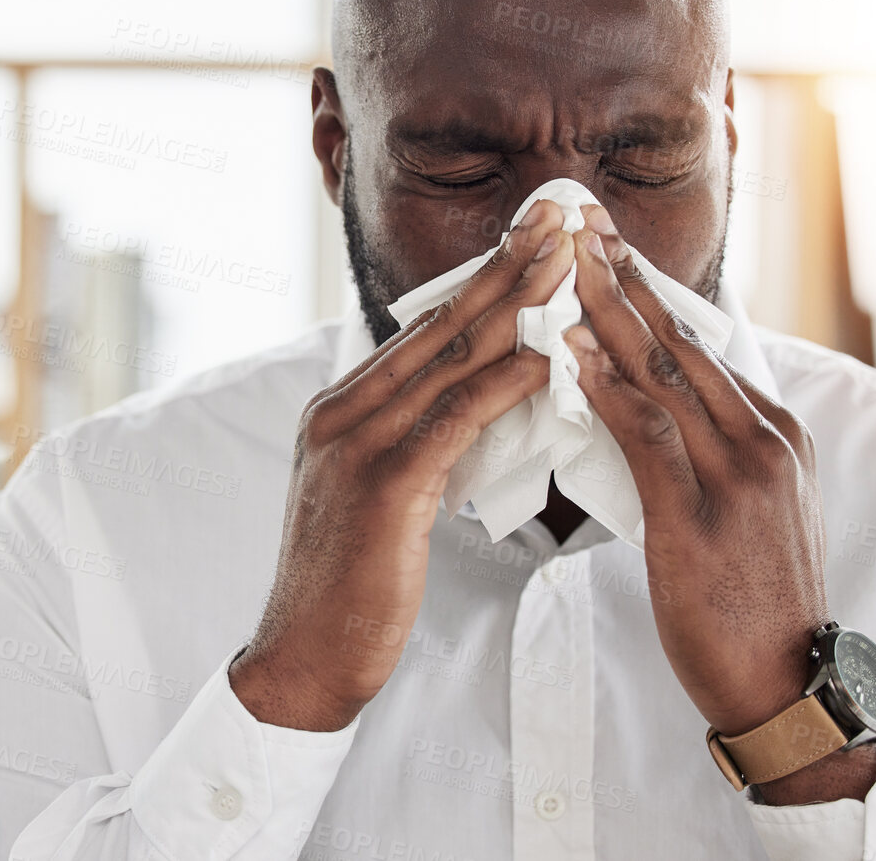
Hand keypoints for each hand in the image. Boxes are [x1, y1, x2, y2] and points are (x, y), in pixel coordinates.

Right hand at [229, 200, 573, 730]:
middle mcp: (341, 415)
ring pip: (449, 360)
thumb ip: (420, 446)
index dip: (480, 281)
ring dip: (516, 306)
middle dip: (503, 266)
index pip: (421, 332)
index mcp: (340, 412)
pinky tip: (553, 357)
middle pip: (436, 326)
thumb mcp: (381, 500)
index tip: (531, 238)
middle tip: (559, 216)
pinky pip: (456, 420)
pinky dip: (508, 382)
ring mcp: (356, 447)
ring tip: (570, 263)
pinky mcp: (381, 487)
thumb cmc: (351, 590)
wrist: (305, 660)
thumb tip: (484, 411)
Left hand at [564, 204, 875, 801]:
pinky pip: (648, 436)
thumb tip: (657, 412)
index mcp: (774, 434)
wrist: (783, 682)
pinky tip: (570, 356)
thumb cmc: (750, 602)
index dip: (652, 292)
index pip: (702, 346)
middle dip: (628, 278)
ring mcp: (737, 476)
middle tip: (583, 224)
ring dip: (610, 314)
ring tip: (568, 264)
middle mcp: (762, 441)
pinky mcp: (700, 517)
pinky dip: (606, 388)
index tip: (610, 246)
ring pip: (663, 375)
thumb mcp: (747, 510)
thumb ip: (712, 454)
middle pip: (682, 342)